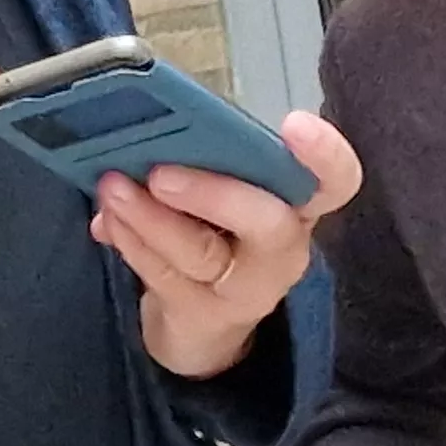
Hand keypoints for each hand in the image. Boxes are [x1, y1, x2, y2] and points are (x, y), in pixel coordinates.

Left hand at [89, 109, 362, 377]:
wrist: (206, 321)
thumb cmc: (218, 230)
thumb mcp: (221, 191)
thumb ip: (200, 160)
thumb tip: (146, 137)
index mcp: (299, 201)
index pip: (336, 179)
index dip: (324, 154)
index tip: (293, 124)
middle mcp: (285, 247)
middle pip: (270, 224)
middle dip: (215, 194)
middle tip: (161, 173)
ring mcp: (248, 289)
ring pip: (202, 253)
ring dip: (151, 217)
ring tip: (113, 186)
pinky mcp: (204, 315)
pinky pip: (164, 276)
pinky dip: (132, 241)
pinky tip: (110, 219)